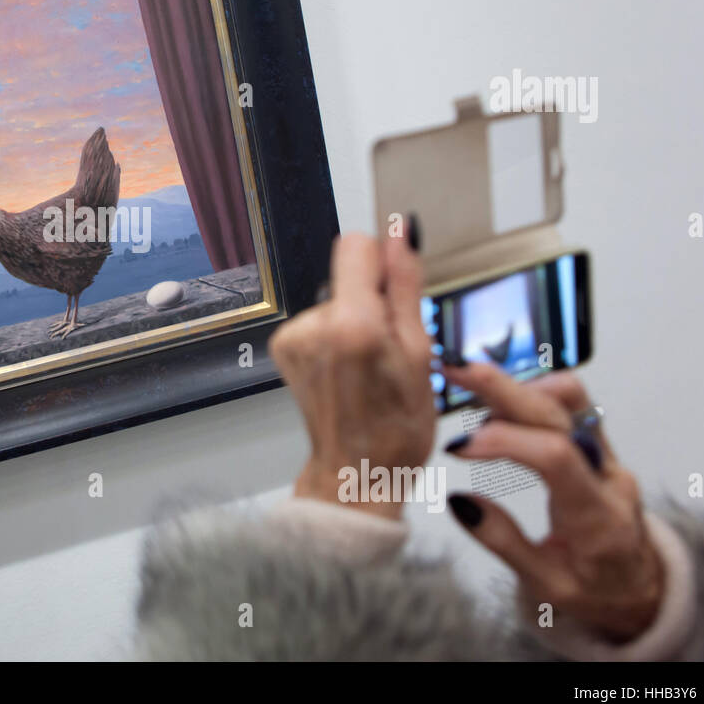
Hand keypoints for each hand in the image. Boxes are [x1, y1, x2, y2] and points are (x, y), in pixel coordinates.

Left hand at [269, 232, 434, 518]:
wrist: (357, 471)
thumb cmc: (396, 427)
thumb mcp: (419, 352)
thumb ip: (404, 285)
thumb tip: (398, 232)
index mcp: (351, 325)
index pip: (356, 245)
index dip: (382, 263)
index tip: (396, 293)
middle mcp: (312, 326)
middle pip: (347, 275)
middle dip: (374, 300)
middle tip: (390, 349)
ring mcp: (292, 338)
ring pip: (335, 299)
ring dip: (356, 322)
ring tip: (370, 366)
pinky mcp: (284, 347)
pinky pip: (319, 321)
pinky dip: (337, 338)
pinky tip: (349, 371)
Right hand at [443, 365, 663, 641]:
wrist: (639, 590)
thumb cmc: (594, 591)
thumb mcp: (546, 586)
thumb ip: (504, 541)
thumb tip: (458, 500)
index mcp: (598, 518)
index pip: (555, 458)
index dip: (504, 442)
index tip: (459, 447)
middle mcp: (609, 476)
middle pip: (560, 413)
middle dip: (503, 387)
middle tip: (454, 370)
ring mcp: (608, 455)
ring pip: (572, 397)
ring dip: (520, 384)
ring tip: (472, 389)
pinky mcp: (598, 444)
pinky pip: (570, 402)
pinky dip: (531, 390)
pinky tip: (498, 402)